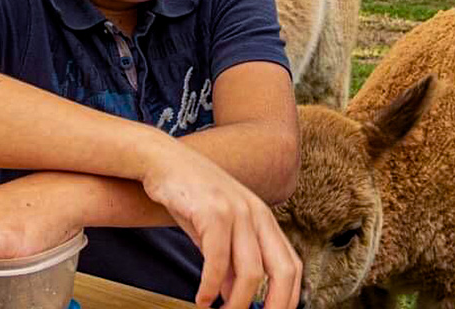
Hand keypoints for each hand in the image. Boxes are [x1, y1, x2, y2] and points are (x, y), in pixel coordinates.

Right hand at [139, 139, 301, 308]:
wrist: (163, 160)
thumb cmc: (190, 197)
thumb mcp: (215, 232)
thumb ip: (229, 263)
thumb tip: (232, 297)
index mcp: (264, 219)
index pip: (291, 265)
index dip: (288, 298)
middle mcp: (257, 213)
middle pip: (282, 270)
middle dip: (274, 306)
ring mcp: (237, 211)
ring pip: (251, 271)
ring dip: (237, 303)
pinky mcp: (213, 211)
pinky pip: (218, 259)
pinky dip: (210, 286)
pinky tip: (202, 299)